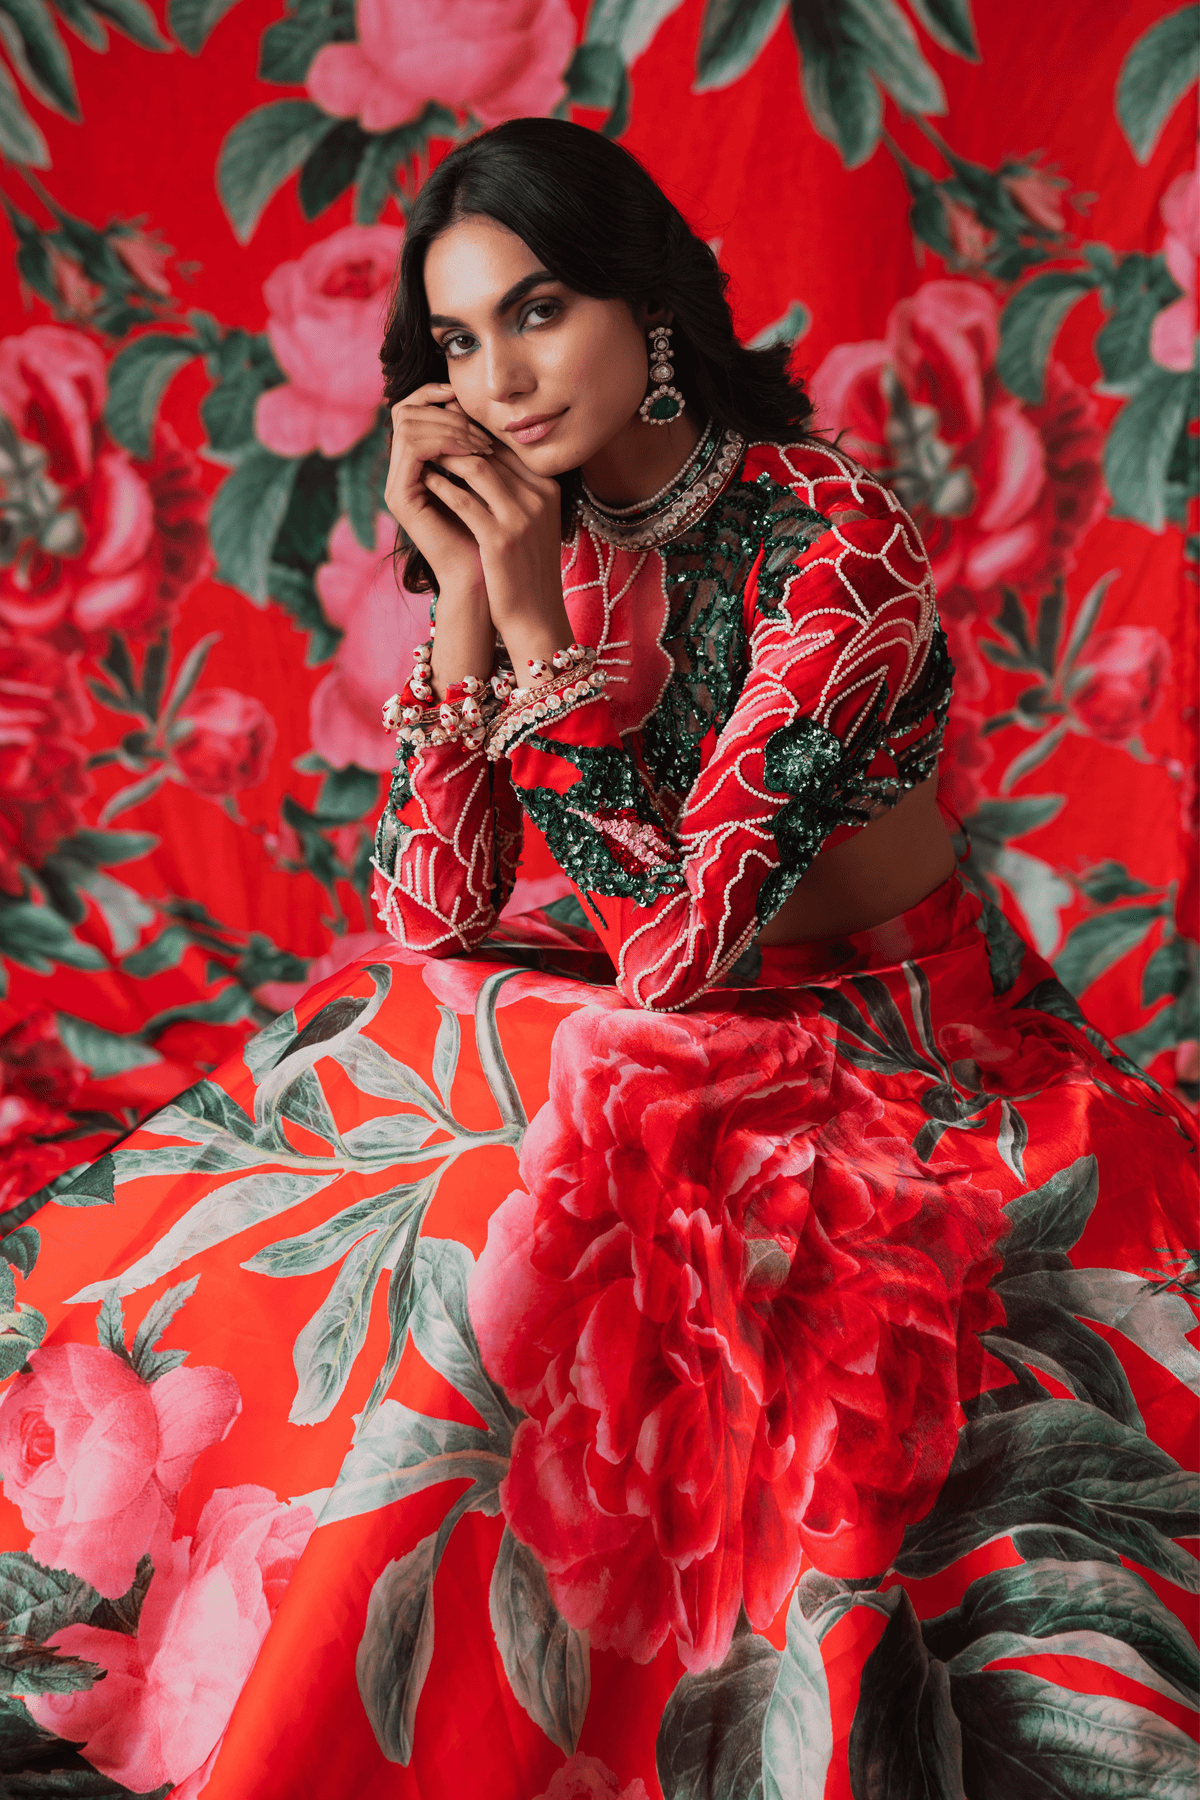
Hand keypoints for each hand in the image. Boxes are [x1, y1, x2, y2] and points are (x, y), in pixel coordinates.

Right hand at [384, 384, 494, 593]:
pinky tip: (472, 454)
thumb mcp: (487, 482)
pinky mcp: (400, 499)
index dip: (437, 396)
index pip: (413, 409)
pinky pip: (413, 450)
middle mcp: (401, 473)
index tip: (471, 403)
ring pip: (408, 425)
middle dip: (446, 412)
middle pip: (405, 410)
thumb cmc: (491, 534)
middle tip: (481, 432)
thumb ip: (476, 448)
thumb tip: (481, 406)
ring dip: (449, 428)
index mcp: (417, 466)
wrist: (484, 578)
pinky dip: (443, 443)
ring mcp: (397, 486)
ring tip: (481, 445)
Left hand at [422, 444, 571, 664]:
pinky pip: (462, 498)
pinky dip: (439, 485)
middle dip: (454, 440)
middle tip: (427, 436)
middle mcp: (540, 497)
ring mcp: (522, 517)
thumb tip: (480, 457)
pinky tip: (424, 482)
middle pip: (490, 450)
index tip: (445, 432)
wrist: (536, 615)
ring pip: (476, 466)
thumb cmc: (527, 569)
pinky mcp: (501, 538)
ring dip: (444, 456)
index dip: (471, 436)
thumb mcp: (531, 523)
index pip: (505, 447)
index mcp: (548, 489)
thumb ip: (516, 491)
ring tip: (423, 454)